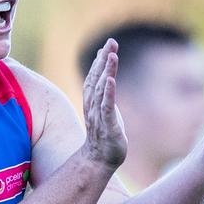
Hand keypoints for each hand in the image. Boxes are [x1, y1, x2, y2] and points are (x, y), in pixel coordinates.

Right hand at [82, 39, 127, 169]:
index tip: (109, 44)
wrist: (99, 160)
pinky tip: (110, 81)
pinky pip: (106, 108)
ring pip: (101, 90)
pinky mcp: (108, 127)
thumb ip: (103, 89)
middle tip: (111, 43)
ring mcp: (99, 117)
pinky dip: (108, 94)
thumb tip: (105, 72)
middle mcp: (93, 106)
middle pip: (96, 79)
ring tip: (112, 56)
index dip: (100, 60)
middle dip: (103, 60)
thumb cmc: (104, 133)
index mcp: (92, 101)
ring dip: (106, 72)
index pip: (94, 76)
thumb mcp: (105, 108)